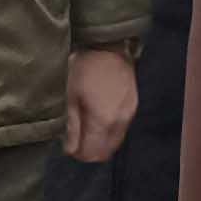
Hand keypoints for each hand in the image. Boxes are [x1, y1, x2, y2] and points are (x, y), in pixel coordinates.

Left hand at [64, 47, 137, 162]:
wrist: (107, 46)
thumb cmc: (83, 68)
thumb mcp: (69, 97)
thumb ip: (71, 126)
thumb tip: (70, 149)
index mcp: (103, 121)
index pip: (92, 154)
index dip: (77, 154)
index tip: (67, 144)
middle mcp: (120, 122)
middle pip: (105, 153)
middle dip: (88, 151)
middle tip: (74, 139)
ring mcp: (129, 114)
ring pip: (114, 143)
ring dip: (99, 142)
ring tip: (85, 127)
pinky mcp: (133, 106)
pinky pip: (120, 130)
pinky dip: (108, 132)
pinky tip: (97, 117)